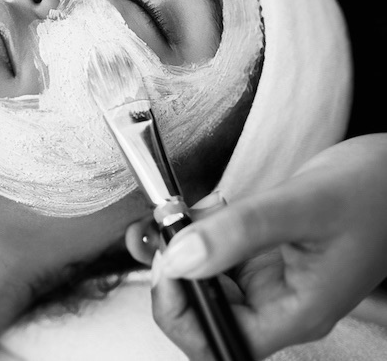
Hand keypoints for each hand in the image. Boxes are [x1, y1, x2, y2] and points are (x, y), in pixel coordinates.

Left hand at [128, 134, 386, 359]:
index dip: (183, 312)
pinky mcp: (265, 252)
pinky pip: (220, 250)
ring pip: (209, 278)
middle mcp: (280, 301)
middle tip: (166, 232)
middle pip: (209, 312)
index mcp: (296, 311)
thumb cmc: (372, 192)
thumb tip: (178, 259)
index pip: (222, 339)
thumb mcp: (303, 207)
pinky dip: (201, 231)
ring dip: (186, 249)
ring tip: (182, 214)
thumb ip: (240, 233)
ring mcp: (272, 277)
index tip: (166, 263)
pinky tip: (202, 209)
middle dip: (176, 275)